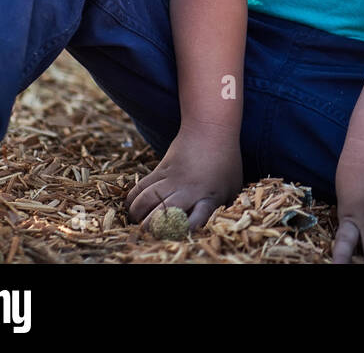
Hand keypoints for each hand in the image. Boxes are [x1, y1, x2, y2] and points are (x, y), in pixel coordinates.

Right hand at [124, 121, 242, 232]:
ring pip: (147, 199)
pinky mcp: (161, 169)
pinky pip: (141, 186)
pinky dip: (132, 198)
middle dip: (152, 226)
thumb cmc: (226, 161)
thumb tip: (216, 222)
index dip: (186, 229)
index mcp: (209, 197)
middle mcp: (189, 190)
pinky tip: (131, 206)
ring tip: (136, 221)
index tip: (179, 233)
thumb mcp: (233, 186)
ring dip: (138, 213)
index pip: (197, 218)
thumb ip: (223, 205)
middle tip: (148, 232)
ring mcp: (172, 179)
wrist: (211, 130)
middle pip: (164, 212)